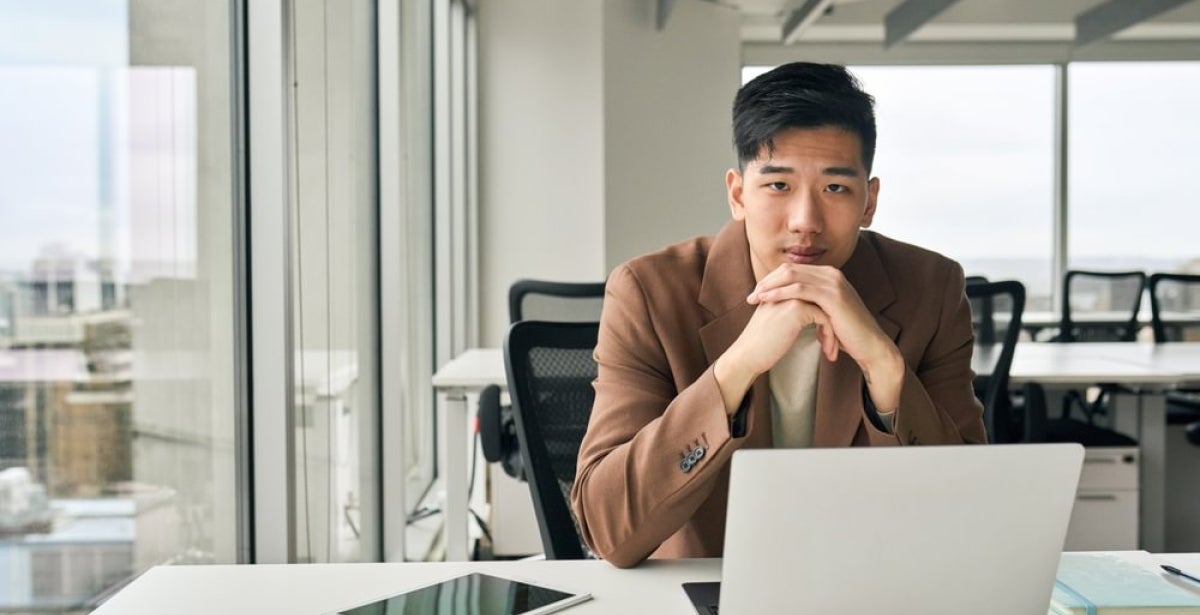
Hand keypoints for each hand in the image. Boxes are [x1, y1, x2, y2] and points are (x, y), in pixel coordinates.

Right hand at [713, 294, 835, 415]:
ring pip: (827, 308)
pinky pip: (824, 318)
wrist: (747, 355)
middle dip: (834, 321)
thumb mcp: (776, 319)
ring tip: (831, 351)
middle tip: (838, 342)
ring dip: (833, 332)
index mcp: (782, 289)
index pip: (815, 295)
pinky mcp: (796, 308)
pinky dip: (829, 337)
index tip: (829, 335)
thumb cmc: (761, 344)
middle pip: (823, 299)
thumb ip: (790, 310)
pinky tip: (828, 353)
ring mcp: (792, 296)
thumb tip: (813, 315)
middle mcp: (787, 288)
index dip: (825, 314)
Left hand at [748, 264, 904, 409]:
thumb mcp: (825, 313)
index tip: (756, 294)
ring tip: (754, 299)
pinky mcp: (833, 295)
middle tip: (750, 296)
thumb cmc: (847, 334)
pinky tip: (767, 301)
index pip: (793, 270)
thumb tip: (790, 305)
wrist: (870, 346)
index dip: (772, 280)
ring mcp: (834, 283)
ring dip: (769, 287)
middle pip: (790, 270)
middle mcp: (832, 274)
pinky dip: (780, 293)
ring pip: (792, 276)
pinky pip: (800, 289)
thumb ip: (811, 304)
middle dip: (767, 282)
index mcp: (829, 275)